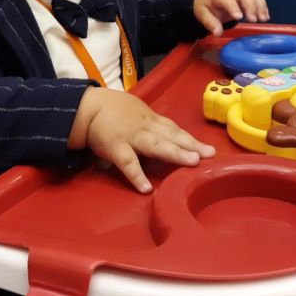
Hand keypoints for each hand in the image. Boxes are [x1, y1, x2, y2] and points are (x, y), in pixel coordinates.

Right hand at [69, 87, 214, 192]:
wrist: (86, 107)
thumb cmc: (111, 111)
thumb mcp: (135, 112)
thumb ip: (150, 125)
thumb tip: (168, 138)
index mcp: (150, 119)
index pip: (174, 129)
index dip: (191, 139)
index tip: (209, 149)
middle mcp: (145, 126)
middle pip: (171, 135)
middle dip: (191, 144)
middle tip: (210, 154)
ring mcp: (131, 136)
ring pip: (156, 145)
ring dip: (175, 153)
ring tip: (192, 162)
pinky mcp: (115, 147)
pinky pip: (127, 163)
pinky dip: (136, 175)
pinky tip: (146, 188)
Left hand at [193, 0, 268, 36]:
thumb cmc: (205, 6)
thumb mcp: (202, 14)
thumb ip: (210, 23)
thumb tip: (217, 33)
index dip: (233, 7)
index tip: (239, 18)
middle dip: (250, 6)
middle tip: (254, 20)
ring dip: (260, 5)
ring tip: (263, 19)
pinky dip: (262, 6)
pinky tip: (266, 17)